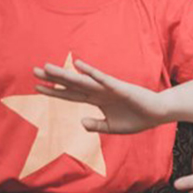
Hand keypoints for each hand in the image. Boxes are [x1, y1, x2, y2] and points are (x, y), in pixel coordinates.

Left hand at [33, 59, 170, 133]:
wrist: (158, 114)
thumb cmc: (137, 119)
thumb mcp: (112, 128)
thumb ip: (96, 125)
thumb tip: (81, 122)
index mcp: (97, 101)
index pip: (70, 95)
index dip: (54, 92)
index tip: (37, 87)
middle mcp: (99, 92)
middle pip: (71, 85)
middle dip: (53, 79)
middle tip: (34, 70)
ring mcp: (107, 88)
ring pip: (81, 81)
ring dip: (64, 74)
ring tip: (47, 67)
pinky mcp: (119, 87)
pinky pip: (102, 79)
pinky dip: (91, 72)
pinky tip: (79, 65)